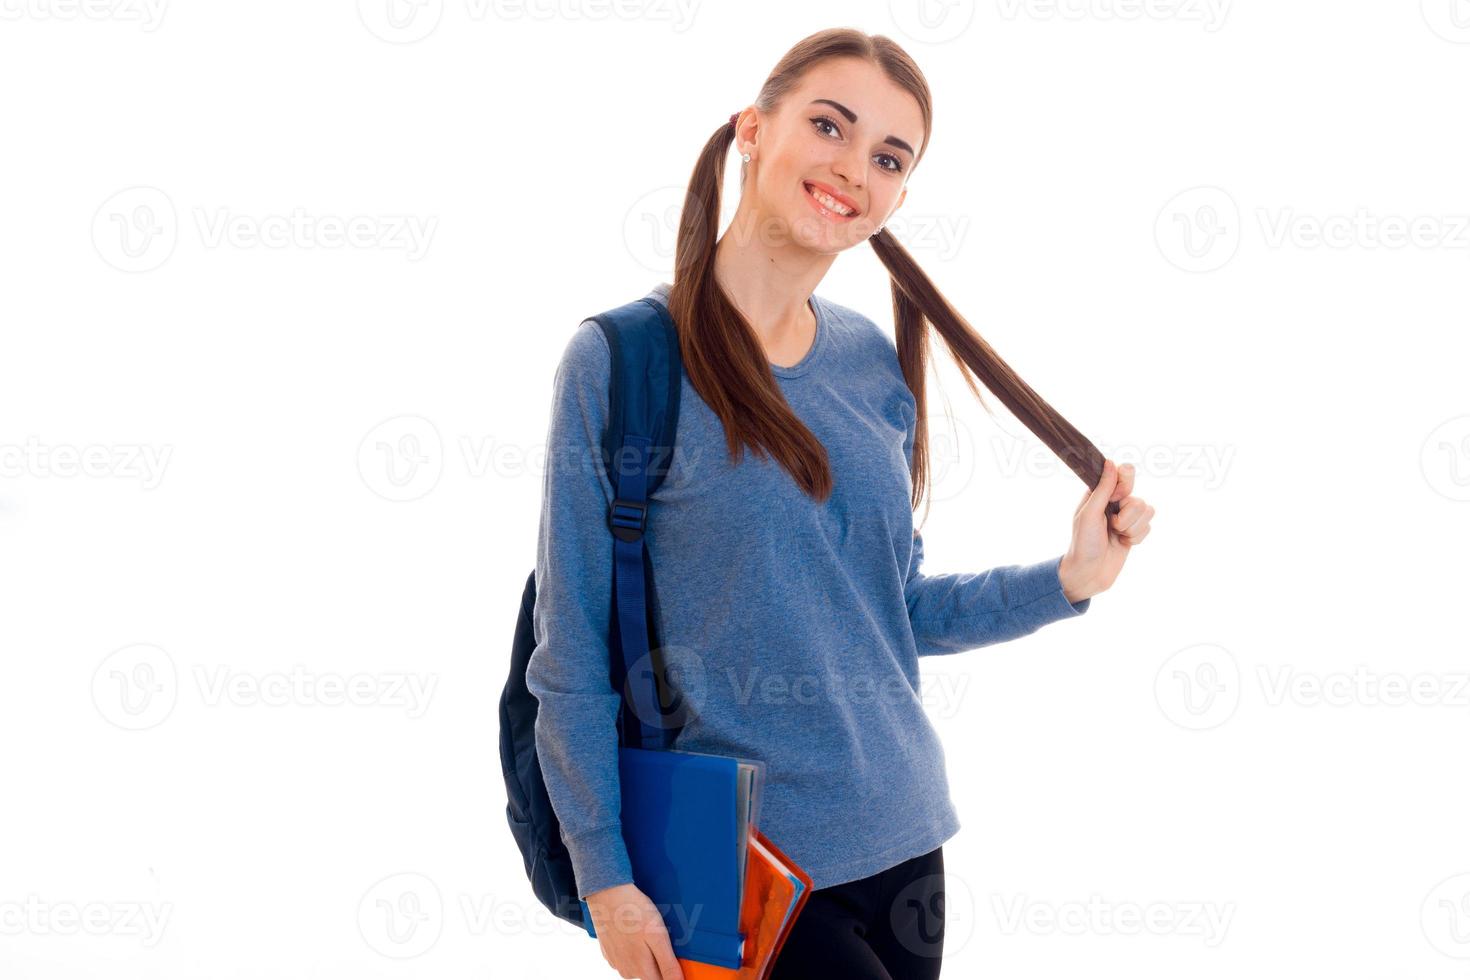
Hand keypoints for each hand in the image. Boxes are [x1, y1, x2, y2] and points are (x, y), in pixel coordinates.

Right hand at [584, 882, 685, 979]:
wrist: (607, 893)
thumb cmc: (634, 911)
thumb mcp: (658, 936)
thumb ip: (668, 964)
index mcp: (641, 969)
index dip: (671, 969)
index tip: (671, 952)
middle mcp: (627, 970)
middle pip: (651, 974)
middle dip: (658, 960)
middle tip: (658, 937)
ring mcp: (616, 961)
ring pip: (638, 966)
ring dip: (645, 953)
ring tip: (645, 931)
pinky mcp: (608, 952)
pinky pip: (626, 956)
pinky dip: (631, 947)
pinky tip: (633, 931)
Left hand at [1059, 459, 1152, 603]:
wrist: (1089, 573)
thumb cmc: (1083, 543)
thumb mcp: (1089, 514)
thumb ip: (1102, 489)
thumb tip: (1111, 462)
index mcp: (1099, 492)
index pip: (1124, 472)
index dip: (1125, 484)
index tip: (1116, 498)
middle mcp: (1114, 501)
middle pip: (1138, 496)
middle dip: (1127, 515)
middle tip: (1112, 525)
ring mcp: (1126, 516)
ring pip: (1147, 511)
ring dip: (1131, 528)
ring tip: (1116, 536)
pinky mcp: (1135, 530)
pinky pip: (1149, 526)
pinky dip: (1136, 537)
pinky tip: (1123, 543)